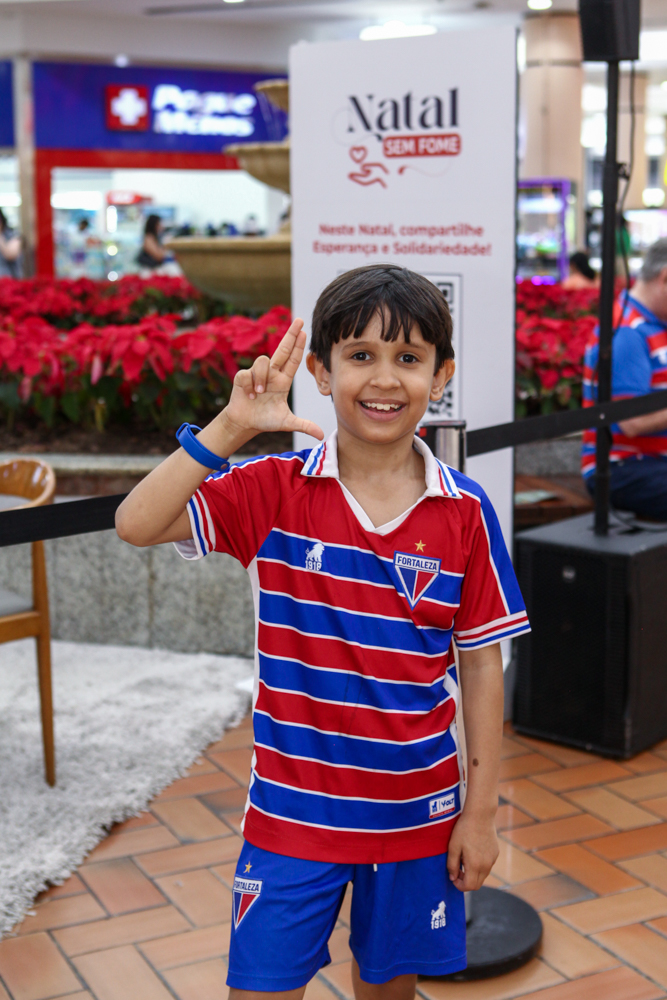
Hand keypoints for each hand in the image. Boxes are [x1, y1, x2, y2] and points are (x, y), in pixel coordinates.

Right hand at [225, 319, 323, 440]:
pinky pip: (248, 373)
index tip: (305, 331)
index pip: (294, 360)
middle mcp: (272, 374)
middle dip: (290, 334)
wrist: (245, 423)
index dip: (299, 346)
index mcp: (283, 381)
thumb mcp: (287, 422)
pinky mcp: (243, 376)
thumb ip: (304, 426)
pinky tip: (250, 395)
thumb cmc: (265, 420)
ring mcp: (257, 373)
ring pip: (264, 361)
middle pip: (282, 349)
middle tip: (299, 320)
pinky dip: (250, 385)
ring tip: (259, 393)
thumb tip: (322, 435)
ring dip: (262, 378)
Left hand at [446, 810, 498, 891]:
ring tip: (465, 860)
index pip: (469, 886)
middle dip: (466, 882)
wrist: (480, 815)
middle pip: (477, 884)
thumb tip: (453, 878)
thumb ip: (452, 865)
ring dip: (473, 874)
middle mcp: (486, 865)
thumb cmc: (464, 829)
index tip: (453, 878)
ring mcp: (492, 859)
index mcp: (475, 865)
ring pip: (483, 876)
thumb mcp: (453, 847)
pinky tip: (473, 853)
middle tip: (458, 871)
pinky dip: (480, 866)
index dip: (459, 886)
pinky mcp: (496, 853)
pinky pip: (488, 866)